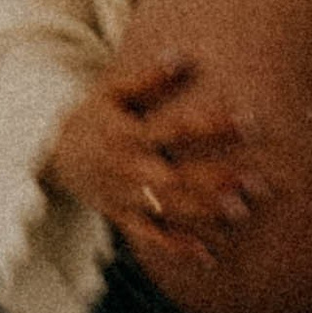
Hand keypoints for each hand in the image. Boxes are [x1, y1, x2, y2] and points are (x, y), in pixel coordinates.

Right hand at [43, 55, 267, 267]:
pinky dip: (178, 249)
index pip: (179, 129)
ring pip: (170, 209)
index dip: (215, 125)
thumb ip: (149, 78)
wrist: (52, 155)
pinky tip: (209, 257)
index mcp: (131, 135)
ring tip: (243, 210)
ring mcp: (127, 198)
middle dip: (218, 180)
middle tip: (258, 181)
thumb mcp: (113, 92)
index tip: (251, 120)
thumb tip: (183, 56)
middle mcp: (131, 169)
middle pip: (180, 177)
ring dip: (206, 212)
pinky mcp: (124, 219)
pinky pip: (151, 238)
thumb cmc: (93, 117)